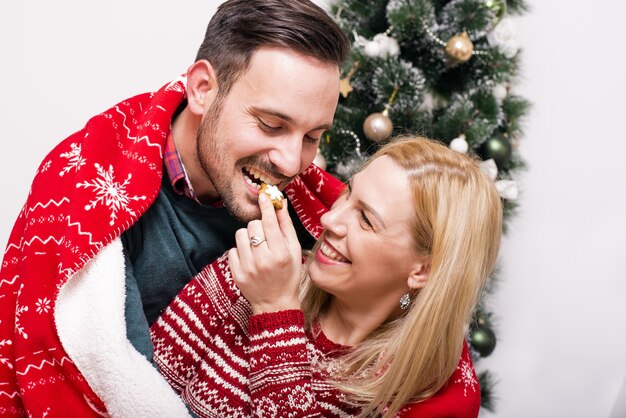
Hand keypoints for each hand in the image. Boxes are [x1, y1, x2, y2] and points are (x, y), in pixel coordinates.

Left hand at [228, 192, 301, 313]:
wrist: (275, 303)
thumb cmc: (289, 275)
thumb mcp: (295, 251)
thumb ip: (286, 226)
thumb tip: (280, 203)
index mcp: (280, 254)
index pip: (269, 223)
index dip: (266, 206)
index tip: (263, 196)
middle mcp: (263, 260)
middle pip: (253, 226)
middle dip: (259, 226)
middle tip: (266, 236)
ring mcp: (247, 268)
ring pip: (241, 234)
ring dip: (249, 236)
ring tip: (257, 247)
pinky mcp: (236, 273)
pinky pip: (233, 249)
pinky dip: (241, 250)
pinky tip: (250, 258)